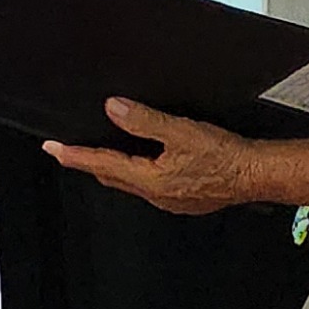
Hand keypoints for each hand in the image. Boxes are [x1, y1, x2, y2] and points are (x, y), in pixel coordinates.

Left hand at [48, 99, 270, 216]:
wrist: (256, 174)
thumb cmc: (224, 155)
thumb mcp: (180, 131)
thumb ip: (144, 120)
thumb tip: (113, 109)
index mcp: (151, 180)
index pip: (103, 165)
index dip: (75, 155)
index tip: (53, 149)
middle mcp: (156, 195)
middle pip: (111, 177)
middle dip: (88, 163)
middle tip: (67, 151)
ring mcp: (169, 200)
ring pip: (129, 182)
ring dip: (110, 168)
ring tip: (95, 153)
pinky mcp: (182, 198)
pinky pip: (147, 185)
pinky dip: (133, 172)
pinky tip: (137, 163)